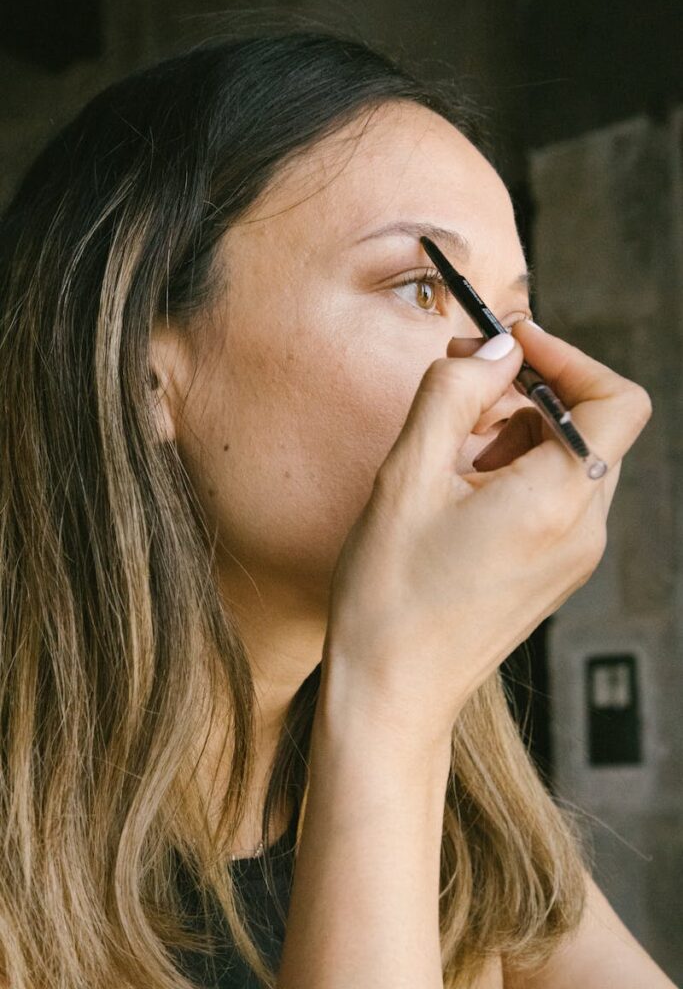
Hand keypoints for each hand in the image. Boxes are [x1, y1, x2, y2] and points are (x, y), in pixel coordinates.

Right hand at [320, 320, 651, 750]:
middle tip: (458, 391)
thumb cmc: (390, 596)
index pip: (616, 400)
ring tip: (447, 457)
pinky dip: (514, 474)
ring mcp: (574, 557)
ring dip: (514, 435)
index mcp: (556, 502)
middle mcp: (583, 531)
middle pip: (588, 425)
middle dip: (526, 395)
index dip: (567, 357)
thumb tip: (494, 348)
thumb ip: (452, 395)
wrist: (393, 693)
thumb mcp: (406, 478)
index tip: (510, 345)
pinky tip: (456, 493)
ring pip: (567, 459)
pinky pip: (553, 498)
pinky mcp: (555, 573)